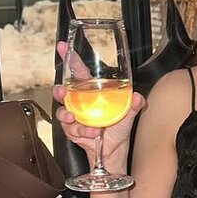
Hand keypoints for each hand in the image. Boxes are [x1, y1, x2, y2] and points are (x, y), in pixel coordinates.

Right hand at [53, 40, 145, 169]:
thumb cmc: (118, 127)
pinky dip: (82, 130)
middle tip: (61, 91)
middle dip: (59, 90)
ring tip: (73, 116)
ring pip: (62, 111)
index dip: (70, 59)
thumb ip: (133, 104)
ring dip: (66, 113)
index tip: (62, 47)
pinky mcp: (73, 131)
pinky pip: (72, 129)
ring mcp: (75, 117)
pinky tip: (93, 132)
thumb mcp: (128, 113)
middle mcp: (81, 103)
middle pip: (63, 91)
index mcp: (92, 92)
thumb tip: (137, 97)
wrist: (114, 150)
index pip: (78, 72)